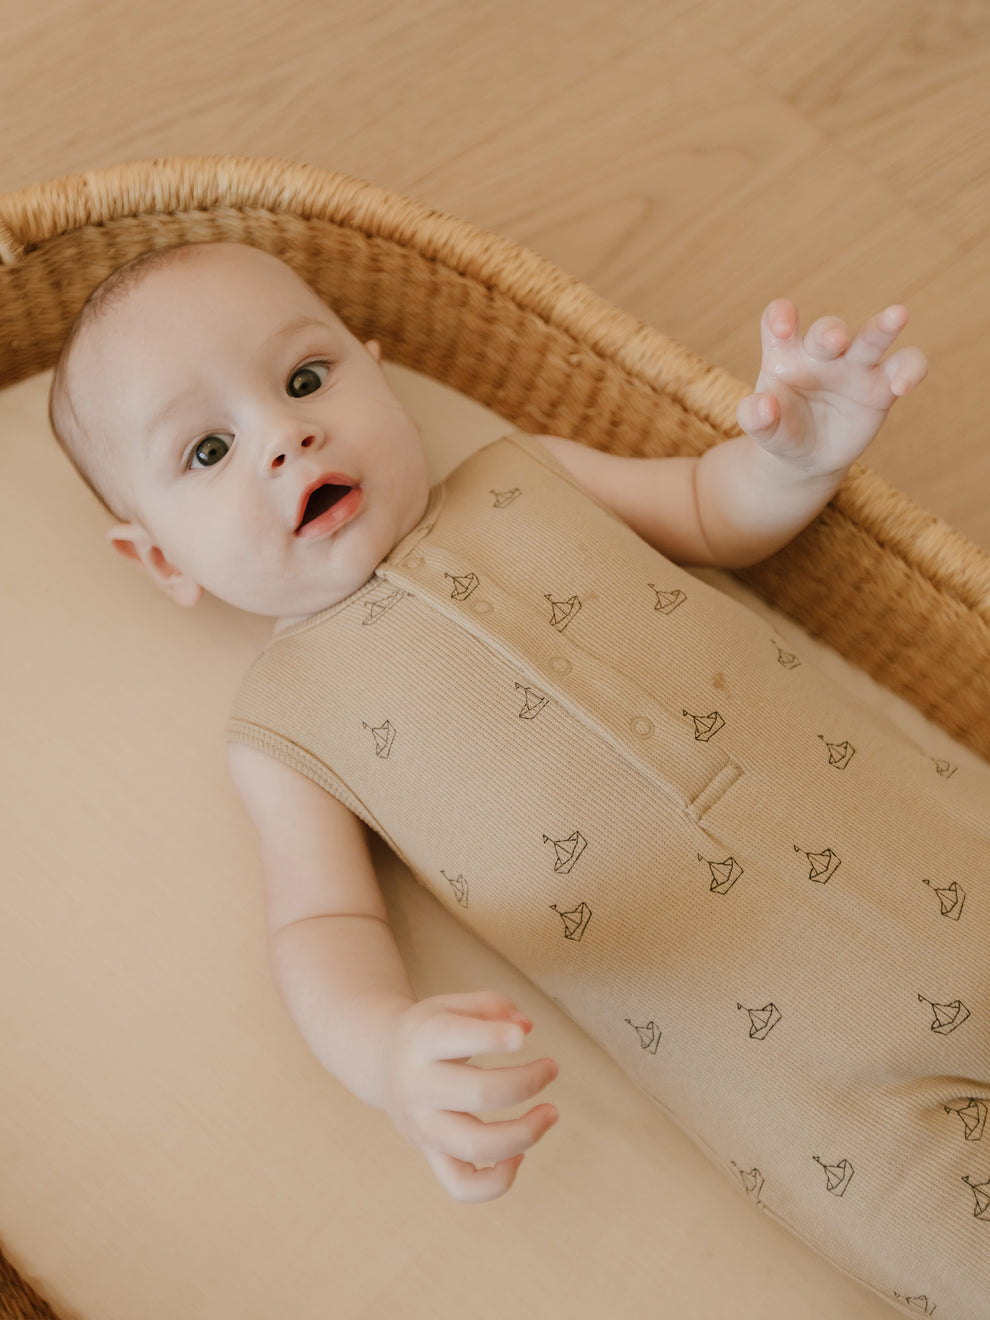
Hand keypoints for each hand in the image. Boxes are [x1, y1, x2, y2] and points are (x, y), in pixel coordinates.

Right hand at [384, 990, 558, 1202]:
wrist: (383, 1062)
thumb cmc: (430, 1030)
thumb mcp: (452, 1004)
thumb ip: (491, 1006)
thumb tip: (525, 1026)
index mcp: (422, 1041)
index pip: (453, 1038)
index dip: (493, 1037)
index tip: (523, 1036)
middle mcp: (418, 1087)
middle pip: (479, 1094)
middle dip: (526, 1082)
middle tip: (551, 1067)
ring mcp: (423, 1127)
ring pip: (475, 1147)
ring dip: (524, 1134)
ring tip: (551, 1113)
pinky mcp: (430, 1155)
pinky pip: (462, 1186)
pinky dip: (497, 1181)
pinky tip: (519, 1154)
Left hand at [736, 299, 927, 475]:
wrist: (808, 456)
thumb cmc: (782, 431)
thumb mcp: (764, 430)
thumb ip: (755, 418)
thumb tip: (762, 406)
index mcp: (786, 354)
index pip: (779, 321)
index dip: (780, 316)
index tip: (781, 328)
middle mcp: (822, 353)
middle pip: (829, 329)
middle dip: (831, 332)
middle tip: (834, 341)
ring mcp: (855, 366)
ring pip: (873, 336)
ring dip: (883, 325)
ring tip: (897, 314)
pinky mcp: (883, 385)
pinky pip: (905, 365)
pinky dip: (910, 369)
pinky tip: (902, 386)